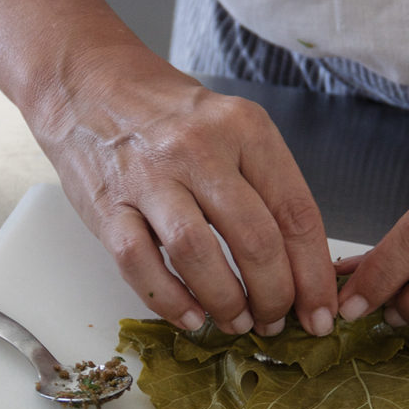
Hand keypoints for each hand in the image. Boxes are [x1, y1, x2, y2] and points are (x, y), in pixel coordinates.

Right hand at [36, 50, 337, 335]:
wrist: (86, 85)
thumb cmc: (168, 117)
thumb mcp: (231, 130)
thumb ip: (264, 187)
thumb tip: (300, 266)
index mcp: (245, 128)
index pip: (297, 213)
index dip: (314, 275)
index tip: (321, 313)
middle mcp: (199, 149)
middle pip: (255, 240)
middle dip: (275, 297)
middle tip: (276, 322)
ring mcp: (150, 178)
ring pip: (199, 255)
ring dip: (226, 302)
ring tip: (237, 323)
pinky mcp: (108, 207)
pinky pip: (142, 265)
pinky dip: (170, 301)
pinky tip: (191, 318)